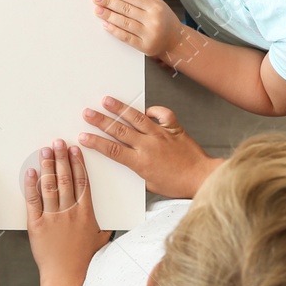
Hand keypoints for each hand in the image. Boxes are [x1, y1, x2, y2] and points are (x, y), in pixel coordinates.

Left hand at [24, 140, 107, 278]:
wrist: (66, 277)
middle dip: (61, 158)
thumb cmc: (84, 261)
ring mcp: (52, 218)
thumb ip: (102, 227)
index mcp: (86, 214)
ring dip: (47, 166)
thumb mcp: (100, 241)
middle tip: (58, 142)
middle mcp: (69, 213)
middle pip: (66, 179)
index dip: (78, 163)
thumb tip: (108, 222)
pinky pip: (33, 201)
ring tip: (45, 151)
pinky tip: (31, 172)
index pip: (82, 182)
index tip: (75, 150)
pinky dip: (31, 185)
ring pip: (50, 186)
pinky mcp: (37, 225)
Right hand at [79, 98, 219, 198]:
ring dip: (120, 108)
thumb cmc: (178, 184)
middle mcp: (149, 146)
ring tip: (107, 100)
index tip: (84, 136)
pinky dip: (153, 110)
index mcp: (141, 162)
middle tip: (87, 113)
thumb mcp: (150, 185)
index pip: (112, 150)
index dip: (96, 142)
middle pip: (119, 130)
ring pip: (136, 118)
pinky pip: (162, 114)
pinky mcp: (174, 128)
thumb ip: (137, 171)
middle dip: (101, 120)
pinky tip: (146, 110)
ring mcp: (161, 134)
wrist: (202, 178)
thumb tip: (126, 160)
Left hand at [93, 0, 184, 58]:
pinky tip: (105, 24)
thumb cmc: (164, 19)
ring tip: (98, 10)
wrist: (175, 41)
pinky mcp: (144, 47)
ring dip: (109, 16)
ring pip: (124, 23)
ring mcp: (149, 35)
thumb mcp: (158, 4)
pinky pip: (126, 37)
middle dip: (109, 3)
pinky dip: (114, 30)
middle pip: (126, 9)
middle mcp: (153, 20)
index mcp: (156, 7)